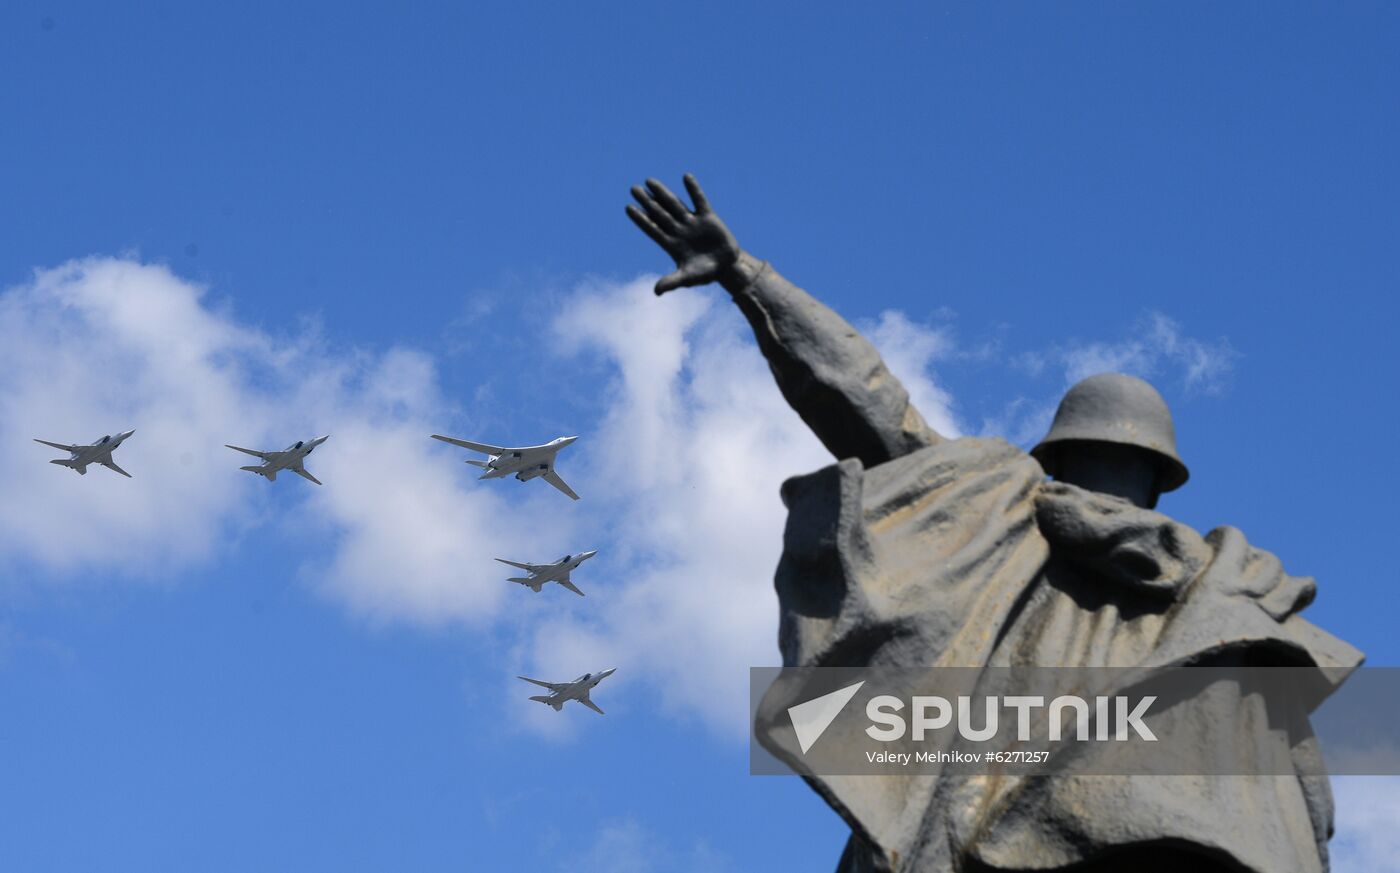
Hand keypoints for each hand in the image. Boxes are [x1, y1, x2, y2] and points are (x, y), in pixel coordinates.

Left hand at [626, 174, 741, 294]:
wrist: (726, 267)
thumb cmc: (705, 274)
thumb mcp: (688, 278)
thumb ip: (672, 282)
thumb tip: (656, 291)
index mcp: (671, 244)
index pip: (652, 229)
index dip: (641, 219)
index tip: (628, 208)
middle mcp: (679, 230)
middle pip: (659, 213)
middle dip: (647, 202)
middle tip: (633, 189)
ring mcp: (692, 222)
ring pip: (674, 204)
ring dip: (662, 193)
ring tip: (649, 181)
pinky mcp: (708, 217)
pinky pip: (700, 200)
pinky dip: (694, 189)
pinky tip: (686, 177)